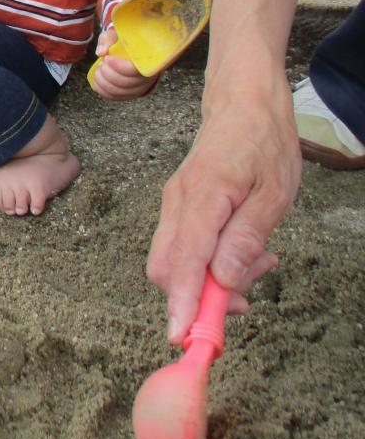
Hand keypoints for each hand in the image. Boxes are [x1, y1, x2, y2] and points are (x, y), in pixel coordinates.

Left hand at [90, 27, 158, 99]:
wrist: (127, 47)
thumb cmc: (121, 40)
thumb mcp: (114, 34)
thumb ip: (108, 40)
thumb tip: (101, 52)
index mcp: (149, 59)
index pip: (136, 70)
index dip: (119, 67)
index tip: (107, 59)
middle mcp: (149, 76)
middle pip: (127, 83)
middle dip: (108, 74)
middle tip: (101, 63)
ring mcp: (141, 87)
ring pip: (121, 92)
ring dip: (104, 82)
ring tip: (98, 69)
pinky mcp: (131, 93)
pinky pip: (117, 97)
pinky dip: (103, 91)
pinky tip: (96, 81)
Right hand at [146, 82, 300, 343]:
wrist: (242, 102)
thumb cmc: (262, 142)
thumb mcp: (273, 193)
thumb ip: (246, 238)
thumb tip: (223, 282)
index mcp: (201, 200)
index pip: (181, 263)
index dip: (181, 303)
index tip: (183, 336)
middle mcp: (176, 205)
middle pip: (166, 269)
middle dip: (200, 298)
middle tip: (248, 297)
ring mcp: (173, 205)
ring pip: (175, 261)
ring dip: (210, 280)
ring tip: (260, 262)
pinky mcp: (178, 207)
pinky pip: (184, 247)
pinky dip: (208, 263)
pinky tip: (243, 251)